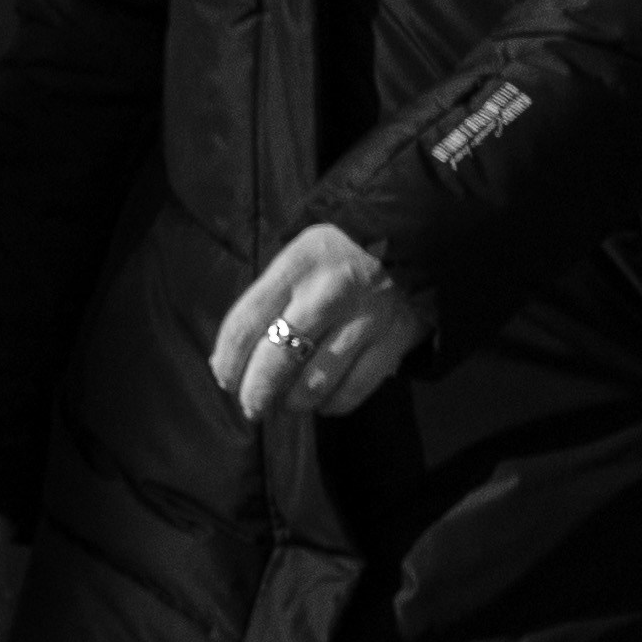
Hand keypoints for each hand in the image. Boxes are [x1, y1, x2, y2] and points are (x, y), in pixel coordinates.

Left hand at [207, 222, 430, 422]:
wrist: (415, 235)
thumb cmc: (342, 251)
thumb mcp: (300, 256)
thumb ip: (266, 301)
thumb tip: (227, 362)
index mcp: (299, 264)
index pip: (245, 324)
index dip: (228, 362)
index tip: (225, 379)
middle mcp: (330, 292)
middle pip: (275, 361)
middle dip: (256, 393)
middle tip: (251, 406)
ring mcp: (365, 319)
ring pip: (313, 385)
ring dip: (292, 403)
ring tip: (286, 403)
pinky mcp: (395, 341)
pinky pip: (352, 391)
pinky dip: (331, 404)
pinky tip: (323, 399)